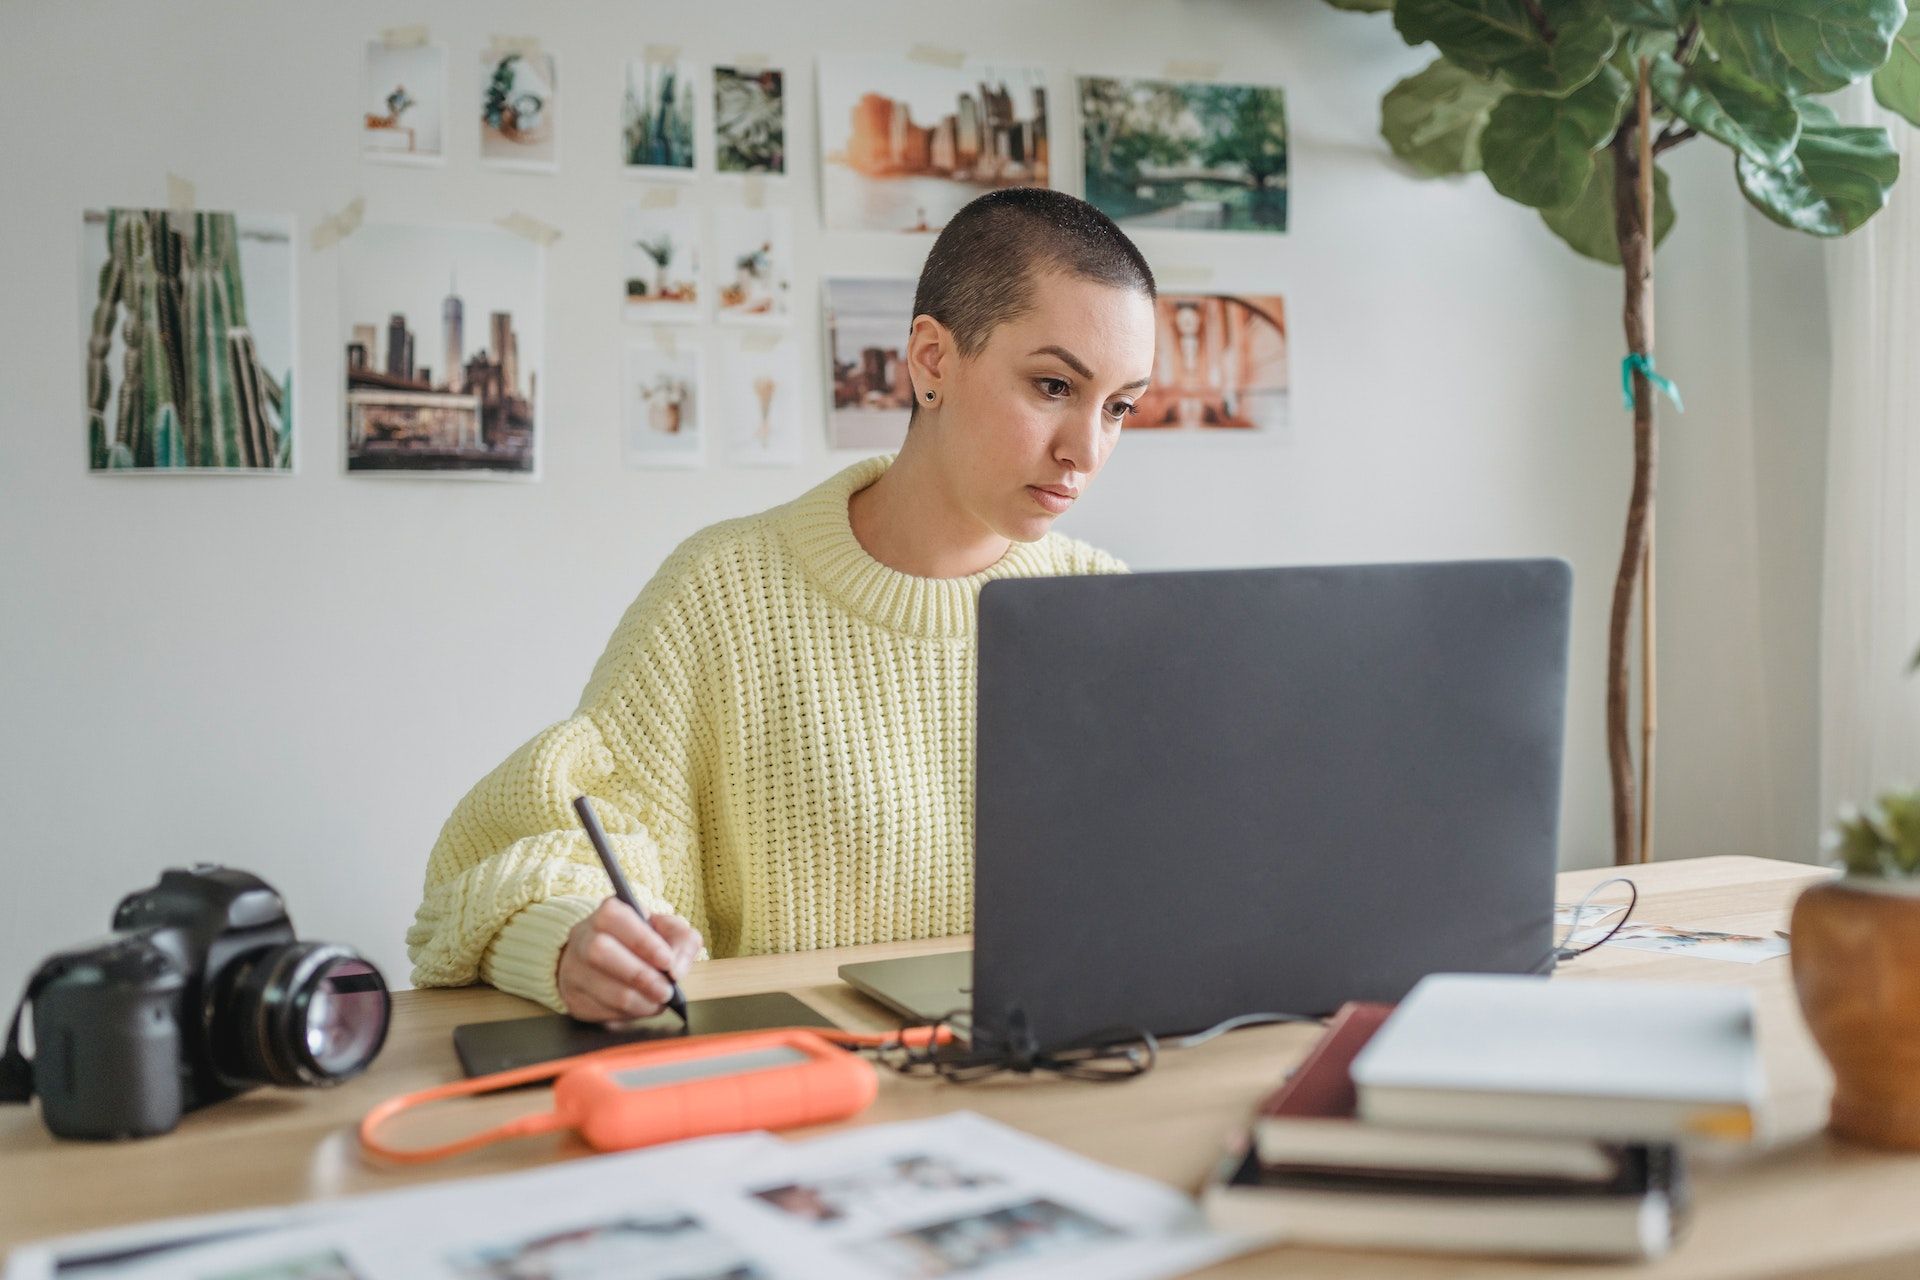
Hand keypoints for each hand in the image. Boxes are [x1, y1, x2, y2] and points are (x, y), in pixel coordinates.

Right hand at [557, 898, 701, 1022]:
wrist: (611, 961)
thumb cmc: (644, 943)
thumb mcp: (669, 931)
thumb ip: (682, 942)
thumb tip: (676, 970)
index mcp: (607, 913)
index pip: (616, 918)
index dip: (643, 941)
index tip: (667, 962)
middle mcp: (583, 937)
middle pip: (600, 951)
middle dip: (639, 976)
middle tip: (666, 991)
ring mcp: (573, 969)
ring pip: (599, 986)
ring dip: (636, 1001)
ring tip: (658, 1003)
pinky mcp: (572, 998)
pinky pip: (596, 1010)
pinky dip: (624, 1014)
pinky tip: (640, 1009)